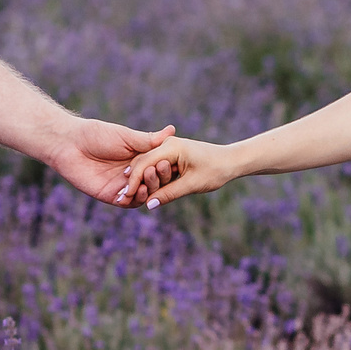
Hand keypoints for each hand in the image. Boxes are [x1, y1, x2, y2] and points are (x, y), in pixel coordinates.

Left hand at [46, 117, 174, 203]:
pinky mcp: (110, 196)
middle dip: (158, 179)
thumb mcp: (126, 136)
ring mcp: (122, 186)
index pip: (159, 167)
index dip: (165, 166)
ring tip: (147, 182)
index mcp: (139, 159)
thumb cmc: (96, 135)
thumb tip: (172, 131)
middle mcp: (133, 174)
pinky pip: (127, 203)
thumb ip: (149, 140)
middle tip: (157, 171)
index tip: (169, 161)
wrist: (69, 144)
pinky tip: (136, 192)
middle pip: (153, 183)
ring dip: (148, 190)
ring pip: (143, 195)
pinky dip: (134, 199)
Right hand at [121, 135, 244, 207]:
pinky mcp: (171, 154)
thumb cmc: (215, 171)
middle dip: (132, 180)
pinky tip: (140, 190)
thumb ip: (169, 194)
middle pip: (142, 162)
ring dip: (139, 179)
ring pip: (147, 164)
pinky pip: (155, 166)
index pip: (145, 164)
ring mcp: (168, 147)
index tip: (124, 197)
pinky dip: (149, 178)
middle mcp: (167, 144)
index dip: (134, 182)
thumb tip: (149, 205)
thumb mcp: (192, 184)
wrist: (230, 161)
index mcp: (171, 147)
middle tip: (120, 197)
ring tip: (126, 195)